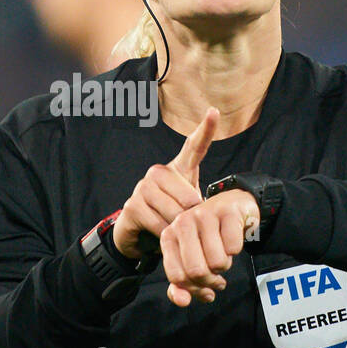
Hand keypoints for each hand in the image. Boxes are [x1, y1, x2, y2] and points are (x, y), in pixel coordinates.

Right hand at [113, 107, 218, 259]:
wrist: (139, 236)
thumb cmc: (169, 217)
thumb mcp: (188, 207)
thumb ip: (198, 203)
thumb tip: (201, 209)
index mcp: (178, 169)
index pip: (193, 147)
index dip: (205, 130)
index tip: (213, 112)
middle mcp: (159, 172)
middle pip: (189, 197)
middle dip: (190, 217)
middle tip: (182, 222)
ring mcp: (143, 186)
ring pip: (175, 212)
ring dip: (177, 227)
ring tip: (170, 227)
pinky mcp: (133, 204)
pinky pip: (160, 224)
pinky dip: (164, 234)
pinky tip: (160, 233)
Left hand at [160, 188, 260, 306]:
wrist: (233, 206)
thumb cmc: (209, 237)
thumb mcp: (191, 260)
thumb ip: (182, 285)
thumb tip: (183, 301)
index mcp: (168, 236)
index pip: (177, 277)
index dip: (195, 289)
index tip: (206, 288)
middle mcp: (182, 222)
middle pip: (196, 271)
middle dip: (212, 280)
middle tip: (218, 278)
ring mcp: (204, 214)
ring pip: (217, 262)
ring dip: (225, 265)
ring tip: (223, 255)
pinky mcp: (227, 212)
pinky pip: (234, 248)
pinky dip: (236, 250)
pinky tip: (232, 241)